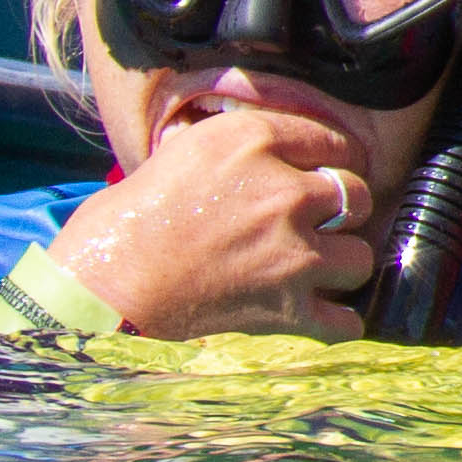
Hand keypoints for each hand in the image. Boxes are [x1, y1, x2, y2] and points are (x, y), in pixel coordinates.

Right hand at [41, 103, 380, 340]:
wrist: (101, 288)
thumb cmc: (123, 220)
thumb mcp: (182, 150)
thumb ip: (240, 146)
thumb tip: (276, 152)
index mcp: (251, 142)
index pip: (332, 139)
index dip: (335, 157)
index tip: (330, 170)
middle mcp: (282, 192)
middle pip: (357, 194)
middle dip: (344, 209)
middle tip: (320, 221)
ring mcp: (291, 253)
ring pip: (360, 257)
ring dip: (341, 265)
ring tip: (317, 268)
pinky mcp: (286, 309)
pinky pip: (345, 320)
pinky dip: (336, 322)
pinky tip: (322, 313)